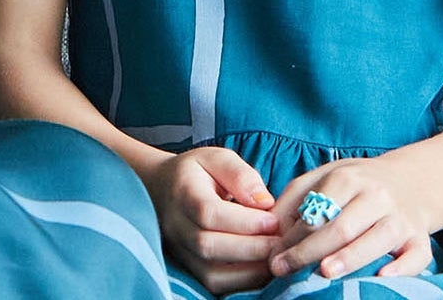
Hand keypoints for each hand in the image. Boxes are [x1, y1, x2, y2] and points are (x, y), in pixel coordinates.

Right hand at [140, 147, 279, 295]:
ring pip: (211, 274)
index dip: (244, 222)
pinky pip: (215, 285)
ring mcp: (179, 251)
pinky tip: (262, 267)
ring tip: (275, 257)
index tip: (273, 221)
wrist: (161, 189)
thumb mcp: (217, 158)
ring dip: (249, 271)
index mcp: (182, 192)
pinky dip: (242, 282)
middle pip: (209, 246)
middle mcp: (175, 225)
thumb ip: (240, 174)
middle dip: (251, 248)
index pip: (208, 213)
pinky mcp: (188, 269)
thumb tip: (264, 202)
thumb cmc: (197, 172)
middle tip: (281, 242)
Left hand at [268, 157, 432, 282]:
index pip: (317, 211)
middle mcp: (376, 197)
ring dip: (349, 258)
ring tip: (324, 273)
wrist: (411, 181)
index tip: (272, 256)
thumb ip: (295, 197)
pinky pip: (417, 256)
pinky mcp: (421, 239)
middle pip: (342, 227)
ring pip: (377, 240)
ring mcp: (401, 219)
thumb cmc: (357, 183)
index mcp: (348, 179)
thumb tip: (269, 227)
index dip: (292, 236)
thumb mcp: (324, 176)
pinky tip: (381, 277)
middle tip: (284, 270)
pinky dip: (402, 268)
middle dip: (310, 251)